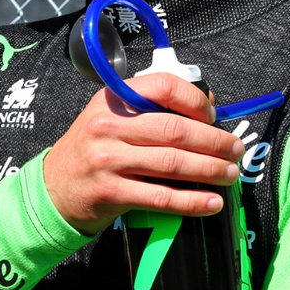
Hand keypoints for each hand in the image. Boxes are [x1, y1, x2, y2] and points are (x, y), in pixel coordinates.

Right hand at [43, 73, 244, 235]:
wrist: (54, 187)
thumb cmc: (92, 150)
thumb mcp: (111, 117)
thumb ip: (151, 109)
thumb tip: (209, 103)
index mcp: (112, 100)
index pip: (162, 87)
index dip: (196, 100)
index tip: (214, 116)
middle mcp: (108, 126)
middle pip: (174, 130)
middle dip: (214, 142)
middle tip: (235, 150)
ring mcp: (108, 160)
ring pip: (172, 163)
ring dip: (210, 170)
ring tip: (229, 174)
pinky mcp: (111, 192)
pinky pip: (161, 197)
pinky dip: (192, 201)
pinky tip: (211, 202)